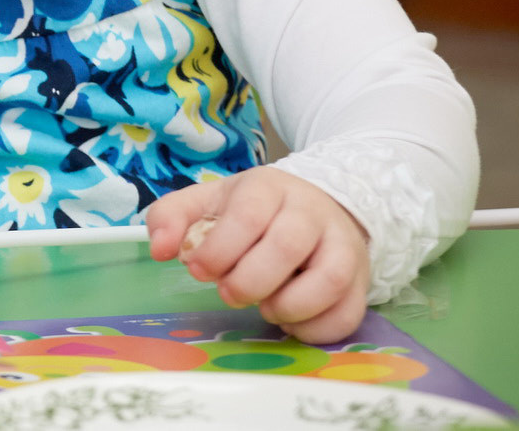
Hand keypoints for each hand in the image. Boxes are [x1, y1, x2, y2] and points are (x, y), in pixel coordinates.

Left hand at [149, 167, 369, 342]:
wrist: (316, 205)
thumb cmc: (253, 209)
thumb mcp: (207, 201)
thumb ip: (172, 217)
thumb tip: (158, 249)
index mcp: (268, 189)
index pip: (247, 216)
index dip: (219, 249)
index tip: (198, 270)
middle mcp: (311, 213)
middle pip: (286, 247)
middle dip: (248, 280)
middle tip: (228, 293)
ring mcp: (342, 246)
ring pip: (328, 280)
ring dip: (288, 306)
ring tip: (264, 307)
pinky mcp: (360, 280)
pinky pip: (348, 313)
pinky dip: (315, 328)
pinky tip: (289, 322)